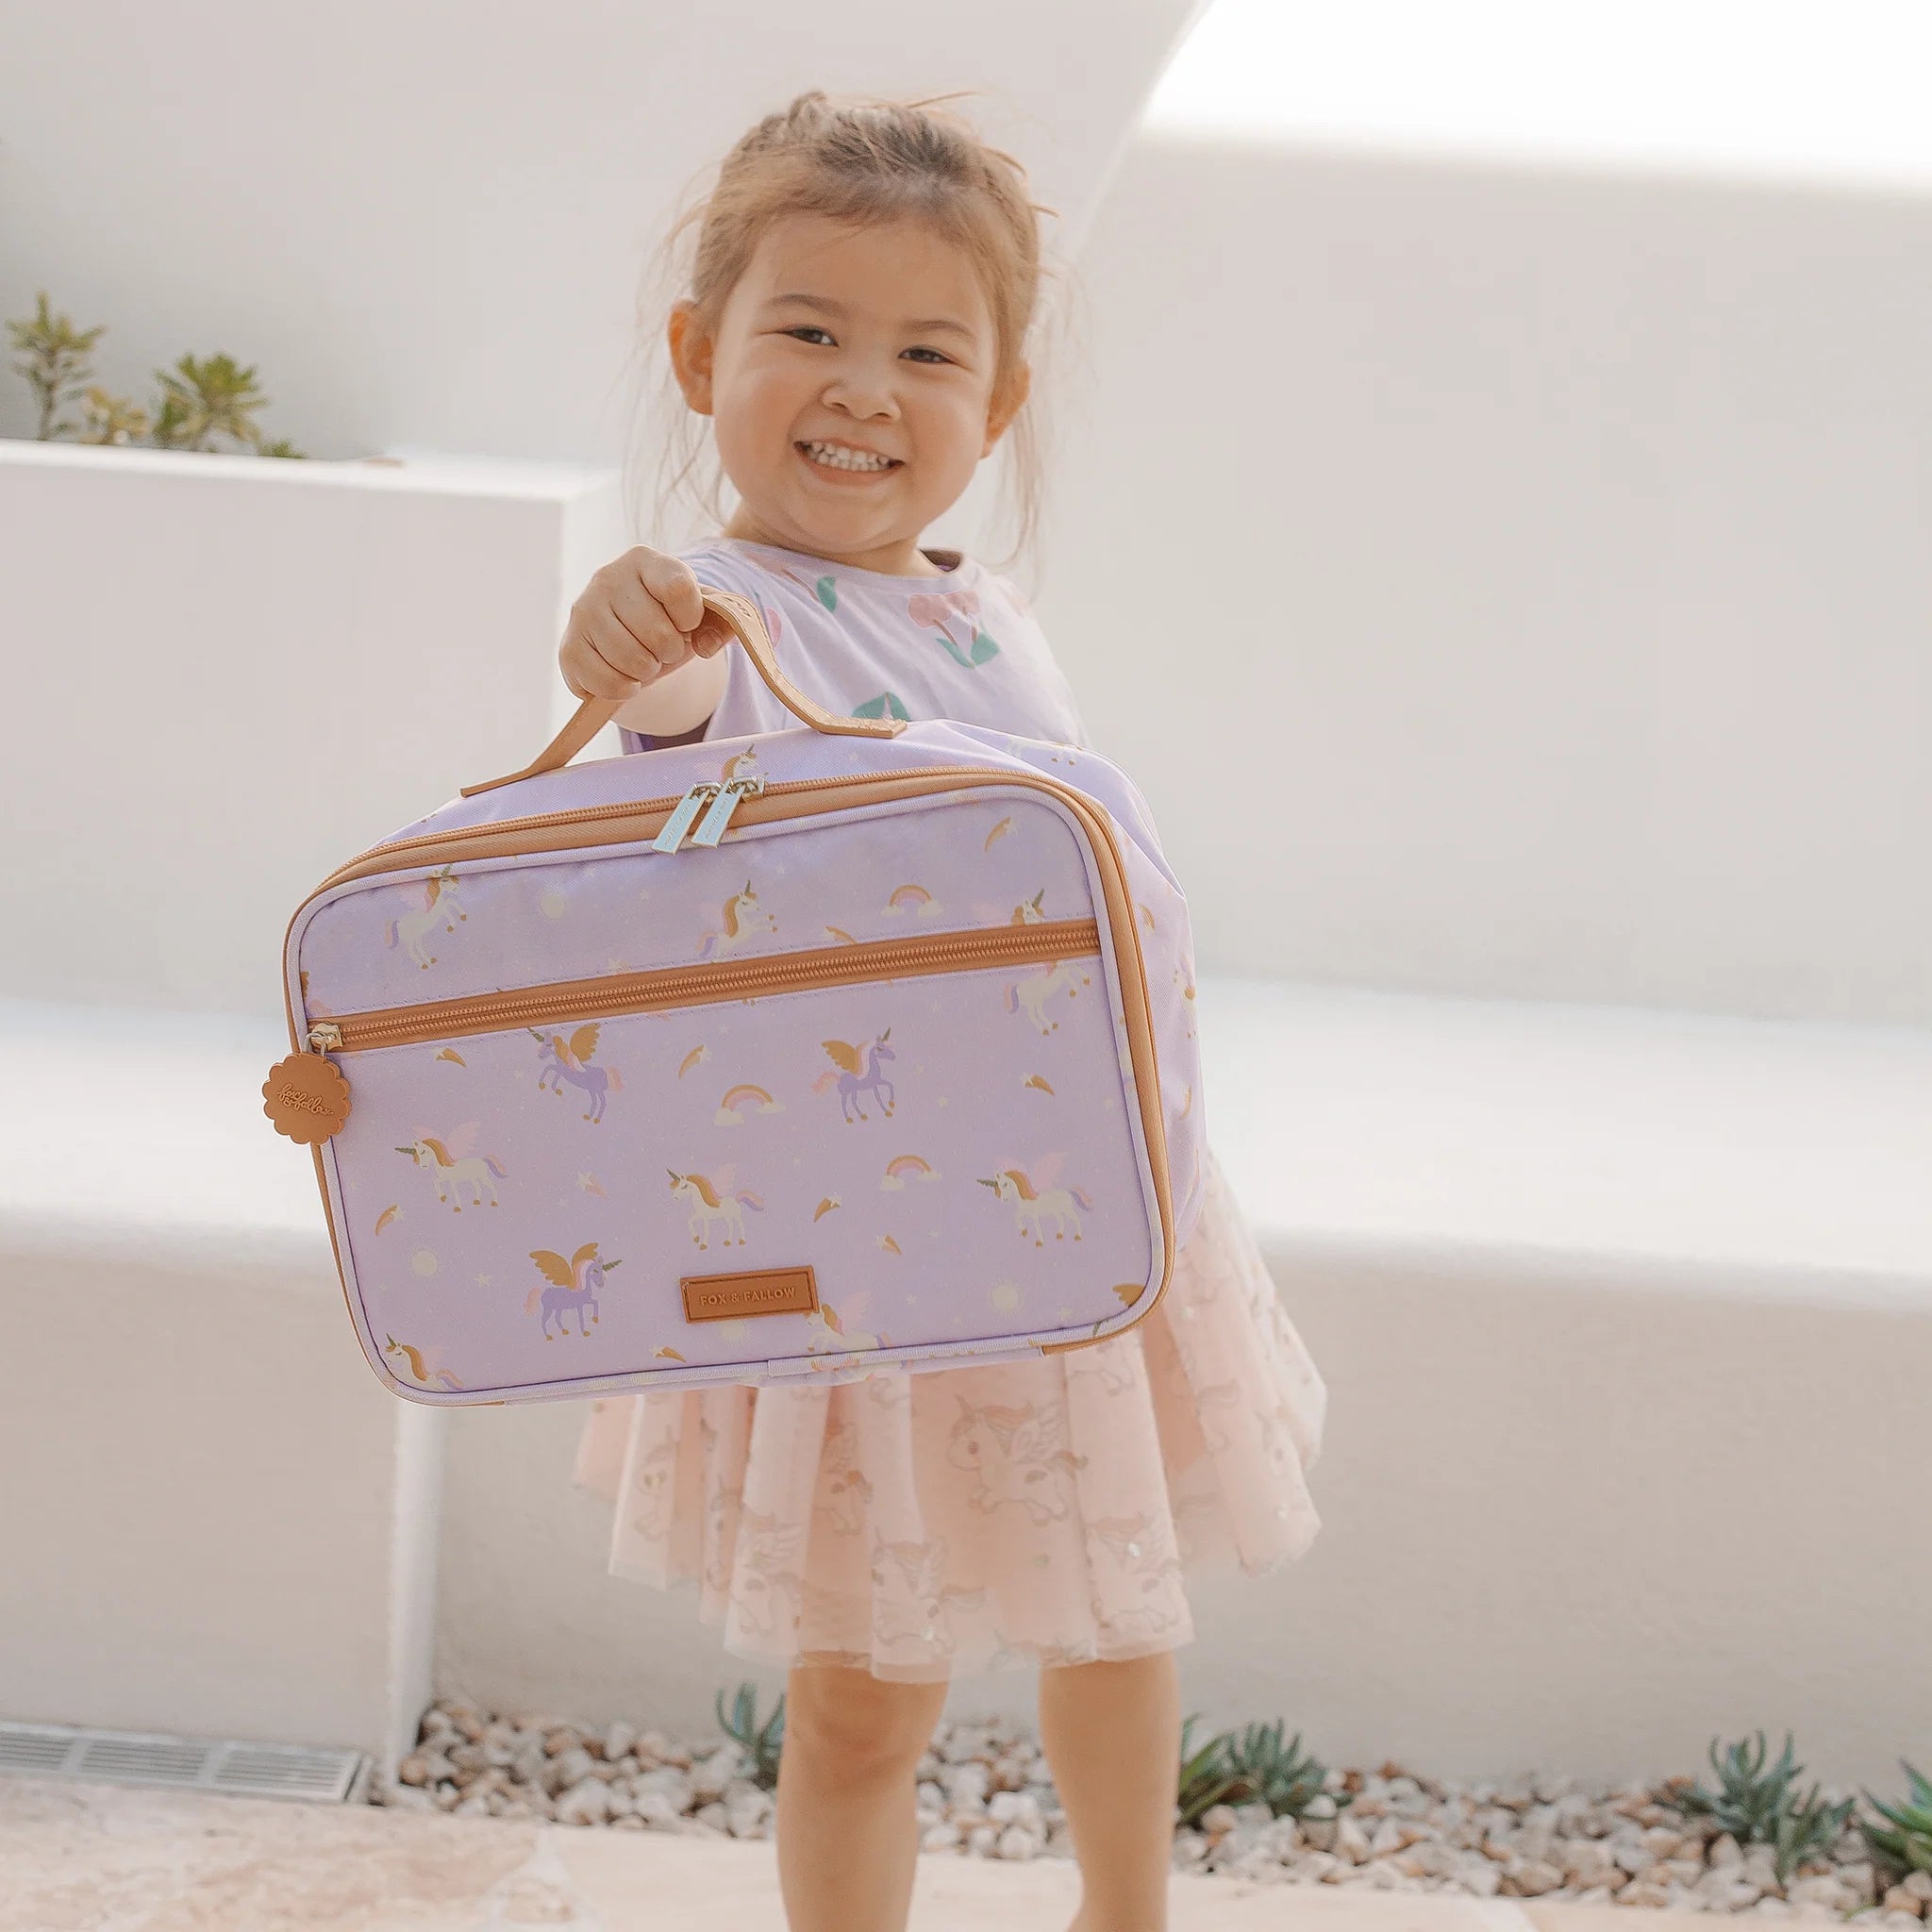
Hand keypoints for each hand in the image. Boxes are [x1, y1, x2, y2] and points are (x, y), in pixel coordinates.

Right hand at [557, 546, 731, 700]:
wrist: (626, 636)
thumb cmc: (667, 620)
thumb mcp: (699, 614)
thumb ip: (720, 622)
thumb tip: (708, 644)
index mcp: (645, 561)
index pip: (679, 589)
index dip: (691, 618)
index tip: (686, 623)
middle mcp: (608, 578)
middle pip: (658, 633)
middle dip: (670, 651)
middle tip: (663, 648)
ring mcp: (583, 611)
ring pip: (632, 661)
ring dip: (648, 672)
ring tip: (645, 661)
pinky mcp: (569, 647)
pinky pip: (606, 683)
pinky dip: (625, 690)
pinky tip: (626, 678)